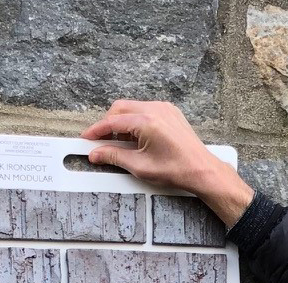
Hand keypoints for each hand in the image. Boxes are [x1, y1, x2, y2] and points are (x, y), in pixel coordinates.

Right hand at [80, 101, 253, 227]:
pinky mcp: (169, 111)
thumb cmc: (176, 169)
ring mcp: (164, 108)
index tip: (87, 139)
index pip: (112, 122)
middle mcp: (155, 109)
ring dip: (122, 123)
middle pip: (120, 109)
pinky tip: (137, 139)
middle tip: (102, 142)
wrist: (201, 169)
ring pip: (132, 108)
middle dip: (108, 124)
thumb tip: (96, 154)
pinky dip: (136, 121)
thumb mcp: (140, 167)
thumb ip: (114, 157)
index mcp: (146, 121)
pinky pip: (145, 109)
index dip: (96, 131)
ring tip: (122, 144)